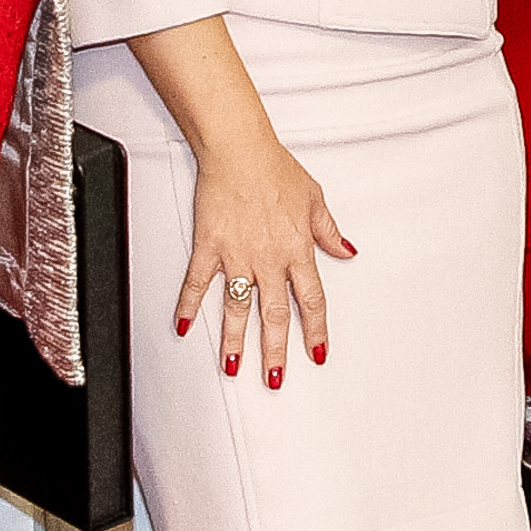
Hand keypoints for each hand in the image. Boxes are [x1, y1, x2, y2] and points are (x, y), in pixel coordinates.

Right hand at [174, 135, 353, 389]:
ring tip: (232, 366)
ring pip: (237, 308)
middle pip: (275, 315)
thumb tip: (346, 249)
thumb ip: (328, 231)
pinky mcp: (209, 247)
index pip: (311, 300)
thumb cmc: (275, 170)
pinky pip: (196, 283)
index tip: (317, 354)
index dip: (315, 330)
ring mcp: (237, 256)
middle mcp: (269, 259)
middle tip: (274, 378)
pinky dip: (188, 305)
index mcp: (298, 250)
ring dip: (235, 340)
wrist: (239, 151)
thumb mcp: (315, 199)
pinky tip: (183, 325)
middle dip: (275, 350)